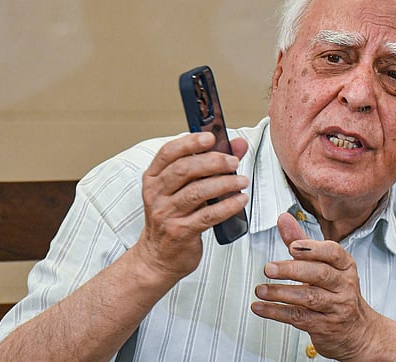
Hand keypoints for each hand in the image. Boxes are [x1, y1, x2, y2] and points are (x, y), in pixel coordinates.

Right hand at [133, 132, 248, 283]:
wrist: (157, 258)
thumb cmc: (174, 217)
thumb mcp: (184, 189)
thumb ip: (210, 165)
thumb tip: (237, 145)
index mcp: (154, 179)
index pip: (168, 153)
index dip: (190, 142)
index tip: (211, 137)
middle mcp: (156, 195)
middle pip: (184, 170)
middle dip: (213, 162)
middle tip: (233, 161)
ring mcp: (167, 214)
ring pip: (197, 192)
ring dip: (224, 183)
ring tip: (241, 180)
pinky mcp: (181, 232)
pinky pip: (208, 216)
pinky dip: (228, 206)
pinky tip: (240, 200)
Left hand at [251, 213, 383, 360]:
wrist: (358, 331)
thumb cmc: (338, 293)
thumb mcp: (325, 266)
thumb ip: (302, 243)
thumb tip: (283, 219)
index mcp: (345, 266)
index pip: (333, 253)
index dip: (313, 248)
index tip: (292, 246)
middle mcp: (344, 285)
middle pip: (320, 274)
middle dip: (292, 270)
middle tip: (269, 268)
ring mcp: (336, 307)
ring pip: (309, 298)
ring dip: (281, 293)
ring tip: (261, 289)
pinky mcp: (324, 326)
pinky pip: (300, 318)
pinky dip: (277, 312)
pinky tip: (261, 307)